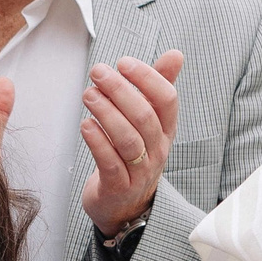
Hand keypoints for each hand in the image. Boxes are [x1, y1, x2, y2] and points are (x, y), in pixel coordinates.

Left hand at [78, 52, 184, 237]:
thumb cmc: (134, 155)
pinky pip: (110, 163)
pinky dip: (97, 141)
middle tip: (98, 72)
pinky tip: (85, 125)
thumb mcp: (149, 121)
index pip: (167, 100)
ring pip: (127, 139)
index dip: (147, 78)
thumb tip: (176, 54)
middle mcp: (157, 150)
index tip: (123, 62)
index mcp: (166, 130)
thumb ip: (157, 87)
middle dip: (121, 90)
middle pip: (145, 117)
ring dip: (106, 113)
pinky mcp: (118, 187)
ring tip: (88, 95)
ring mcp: (139, 171)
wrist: (124, 205)